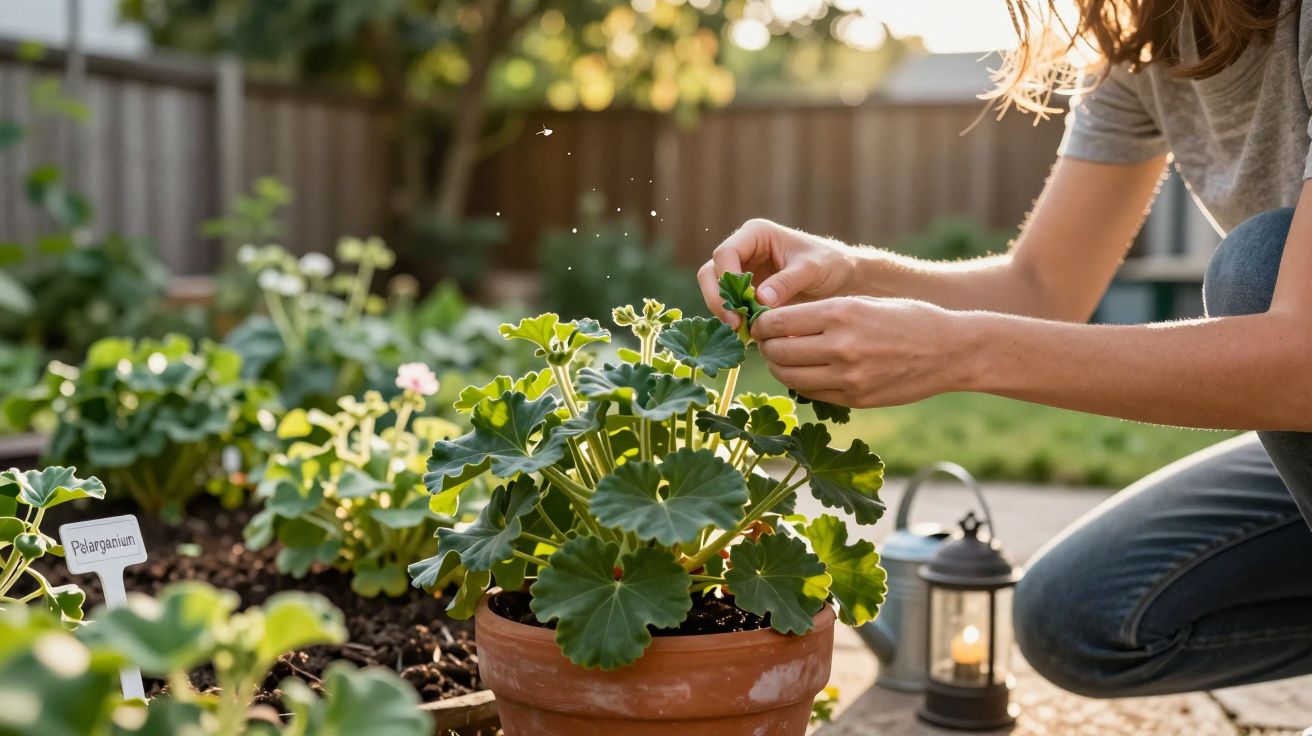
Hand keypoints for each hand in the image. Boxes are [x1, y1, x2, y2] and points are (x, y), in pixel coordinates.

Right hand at [698, 219, 860, 328]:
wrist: (841, 279)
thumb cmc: (830, 264)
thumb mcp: (812, 270)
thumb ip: (787, 282)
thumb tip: (759, 300)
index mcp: (755, 234)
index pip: (726, 253)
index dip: (725, 278)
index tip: (740, 305)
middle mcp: (743, 250)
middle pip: (711, 272)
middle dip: (717, 298)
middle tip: (734, 324)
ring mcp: (741, 272)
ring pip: (714, 290)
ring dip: (723, 311)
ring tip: (741, 332)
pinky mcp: (744, 293)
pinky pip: (728, 305)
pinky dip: (734, 320)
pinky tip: (748, 335)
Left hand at [753, 296, 976, 407]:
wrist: (951, 351)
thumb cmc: (906, 319)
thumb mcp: (864, 302)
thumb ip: (822, 313)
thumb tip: (778, 323)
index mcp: (841, 312)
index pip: (778, 322)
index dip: (761, 324)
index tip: (760, 323)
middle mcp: (841, 345)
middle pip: (778, 351)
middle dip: (766, 347)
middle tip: (767, 342)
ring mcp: (848, 377)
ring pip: (790, 376)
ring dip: (780, 367)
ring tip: (784, 358)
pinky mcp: (855, 398)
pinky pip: (812, 393)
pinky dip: (802, 383)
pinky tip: (807, 372)